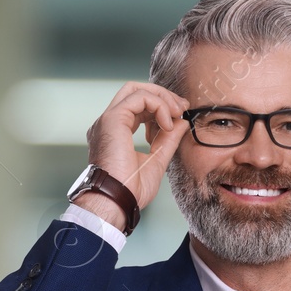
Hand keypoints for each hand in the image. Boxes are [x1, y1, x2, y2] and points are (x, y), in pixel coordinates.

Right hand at [82, 81, 190, 213]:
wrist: (117, 201)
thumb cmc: (131, 190)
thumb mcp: (157, 161)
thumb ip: (168, 140)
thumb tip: (181, 123)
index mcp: (116, 132)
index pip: (138, 106)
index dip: (161, 106)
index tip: (179, 115)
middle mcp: (109, 123)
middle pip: (136, 91)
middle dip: (162, 95)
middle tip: (182, 107)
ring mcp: (109, 119)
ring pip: (136, 89)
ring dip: (162, 98)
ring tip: (177, 113)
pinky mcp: (113, 119)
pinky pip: (139, 97)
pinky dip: (159, 105)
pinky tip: (167, 124)